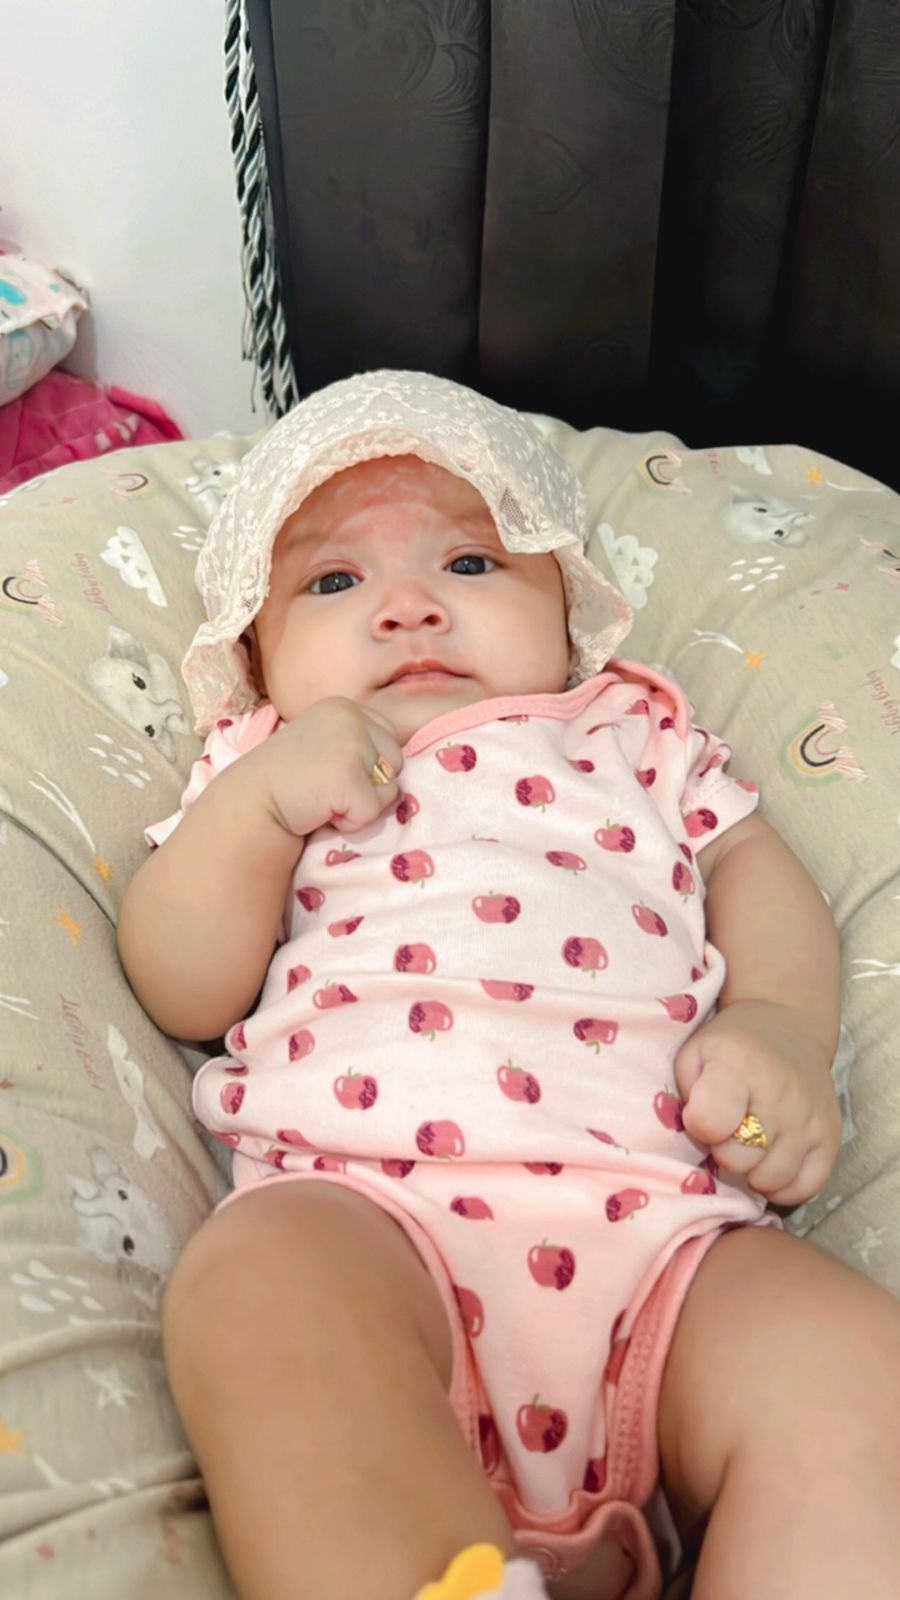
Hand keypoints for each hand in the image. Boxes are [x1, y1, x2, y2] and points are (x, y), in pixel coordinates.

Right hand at [240, 696, 403, 840]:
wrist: (249, 803)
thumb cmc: (289, 781)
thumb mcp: (326, 743)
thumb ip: (359, 743)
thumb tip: (399, 763)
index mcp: (346, 707)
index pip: (391, 742)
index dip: (367, 768)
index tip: (331, 773)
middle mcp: (351, 717)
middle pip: (396, 763)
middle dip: (369, 786)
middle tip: (327, 787)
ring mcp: (350, 745)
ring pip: (390, 789)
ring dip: (361, 805)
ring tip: (324, 797)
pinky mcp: (347, 778)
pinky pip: (372, 813)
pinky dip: (349, 822)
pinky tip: (320, 810)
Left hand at [673, 999, 842, 1205]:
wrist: (787, 1026)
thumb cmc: (730, 1047)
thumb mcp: (695, 1054)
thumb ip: (685, 1096)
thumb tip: (699, 1143)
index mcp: (738, 1065)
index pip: (709, 1123)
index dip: (699, 1127)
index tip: (702, 1115)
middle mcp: (781, 1094)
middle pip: (739, 1159)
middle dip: (724, 1151)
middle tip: (728, 1130)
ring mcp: (810, 1118)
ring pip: (771, 1180)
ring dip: (753, 1171)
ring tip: (750, 1144)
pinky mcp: (831, 1137)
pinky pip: (805, 1187)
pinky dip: (783, 1185)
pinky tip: (772, 1160)